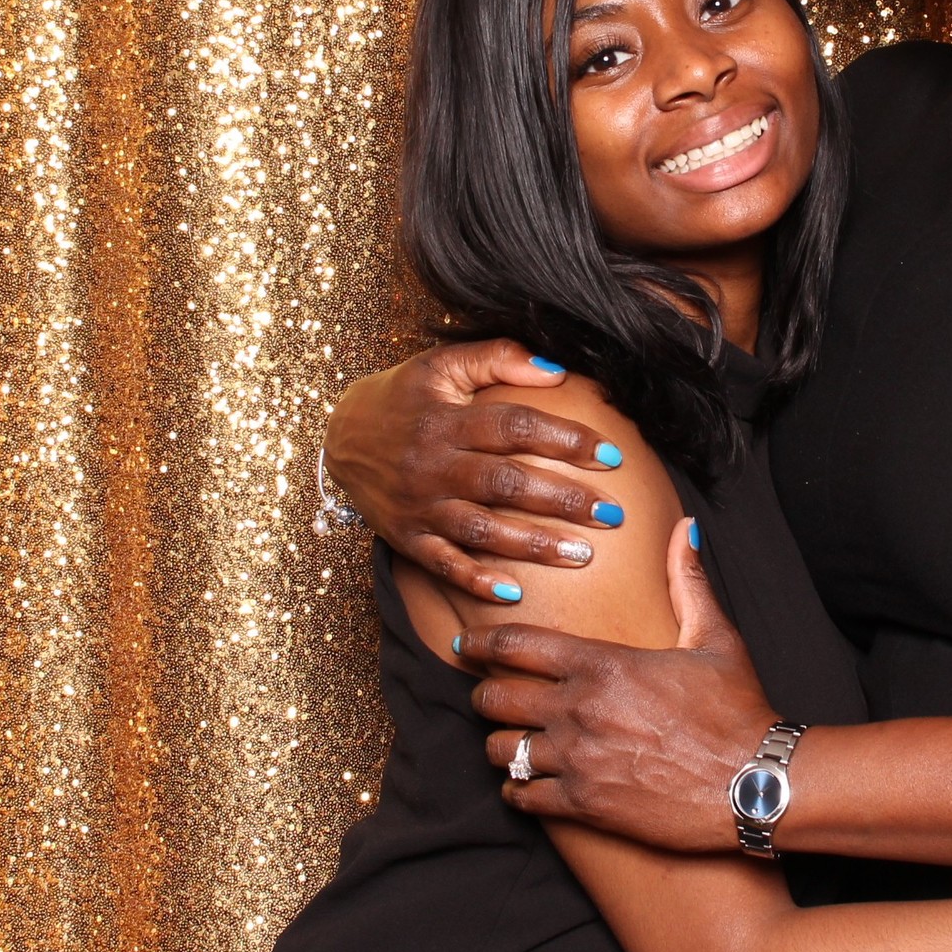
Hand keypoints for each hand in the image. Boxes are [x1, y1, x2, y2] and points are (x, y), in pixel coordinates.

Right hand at [326, 340, 622, 602]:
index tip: (612, 456)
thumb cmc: (404, 397)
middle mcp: (433, 464)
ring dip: (533, 546)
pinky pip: (443, 565)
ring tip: (583, 555)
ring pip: (481, 530)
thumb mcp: (442, 365)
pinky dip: (476, 582)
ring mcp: (419, 505)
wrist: (338, 437)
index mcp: (447, 419)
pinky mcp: (407, 538)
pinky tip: (515, 594)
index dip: (565, 440)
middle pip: (505, 484)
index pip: (514, 427)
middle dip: (563, 500)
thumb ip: (498, 357)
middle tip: (613, 514)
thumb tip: (557, 370)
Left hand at [473, 523, 779, 850]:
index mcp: (603, 663)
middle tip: (491, 697)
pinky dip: (518, 790)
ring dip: (502, 745)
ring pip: (502, 751)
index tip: (469, 646)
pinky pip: (523, 796)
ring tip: (512, 743)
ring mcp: (579, 760)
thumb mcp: (715, 638)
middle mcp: (579, 709)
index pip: (515, 645)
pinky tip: (528, 785)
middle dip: (486, 696)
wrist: (757, 782)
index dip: (481, 643)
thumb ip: (688, 581)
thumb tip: (687, 529)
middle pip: (494, 698)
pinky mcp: (586, 805)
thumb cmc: (738, 710)